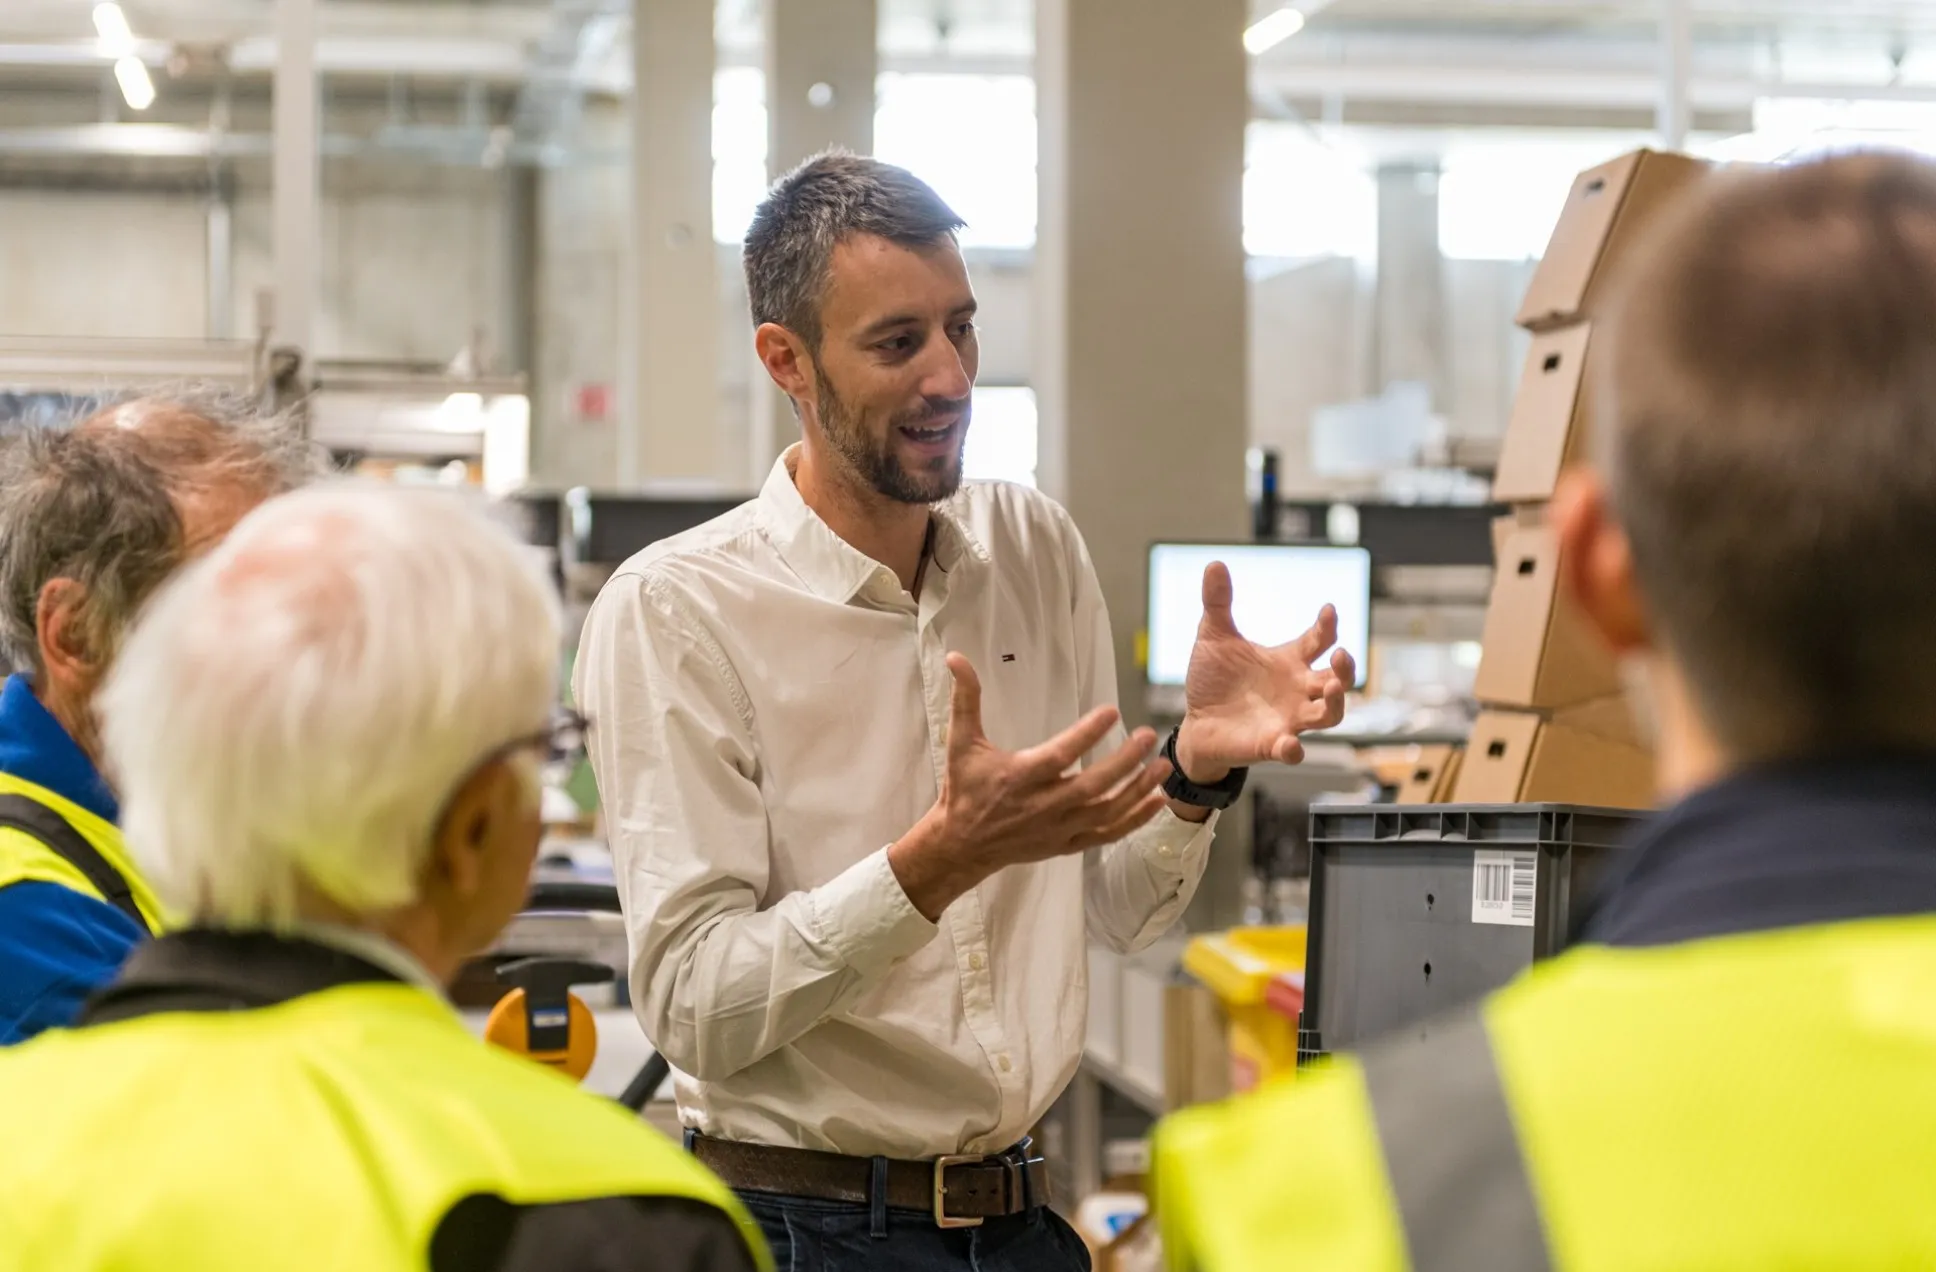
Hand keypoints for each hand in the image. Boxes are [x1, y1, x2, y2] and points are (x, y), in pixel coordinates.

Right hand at [888, 653, 1172, 920]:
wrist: (961, 845)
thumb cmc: (964, 789)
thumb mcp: (960, 742)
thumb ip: (965, 699)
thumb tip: (957, 658)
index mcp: (1019, 777)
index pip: (1060, 755)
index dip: (1087, 734)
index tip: (1112, 710)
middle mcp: (1043, 806)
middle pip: (1092, 785)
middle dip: (1124, 762)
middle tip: (1148, 735)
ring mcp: (1058, 828)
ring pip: (1106, 812)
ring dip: (1138, 790)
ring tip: (1163, 765)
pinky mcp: (1067, 845)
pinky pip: (1107, 835)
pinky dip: (1135, 820)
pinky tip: (1158, 800)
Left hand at [1174, 562, 1354, 783]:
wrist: (1195, 722)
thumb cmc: (1213, 679)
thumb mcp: (1214, 637)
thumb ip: (1218, 603)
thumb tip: (1214, 563)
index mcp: (1287, 661)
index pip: (1318, 641)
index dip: (1328, 626)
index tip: (1329, 610)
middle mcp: (1296, 690)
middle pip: (1337, 679)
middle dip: (1345, 669)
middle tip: (1341, 655)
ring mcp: (1288, 719)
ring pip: (1329, 715)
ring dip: (1336, 703)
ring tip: (1334, 688)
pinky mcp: (1271, 744)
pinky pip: (1292, 751)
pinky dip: (1294, 749)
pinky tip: (1291, 744)